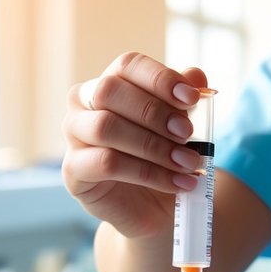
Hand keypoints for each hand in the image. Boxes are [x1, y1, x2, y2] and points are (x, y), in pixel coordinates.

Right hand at [62, 52, 207, 237]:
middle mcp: (83, 103)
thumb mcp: (181, 126)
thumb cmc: (164, 156)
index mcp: (111, 82)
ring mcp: (74, 136)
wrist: (157, 206)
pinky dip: (149, 173)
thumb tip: (197, 76)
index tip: (192, 98)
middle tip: (188, 133)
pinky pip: (107, 163)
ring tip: (188, 163)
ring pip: (105, 127)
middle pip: (109, 91)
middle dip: (154, 112)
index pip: (128, 65)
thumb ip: (185, 100)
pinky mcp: (73, 171)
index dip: (159, 78)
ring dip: (153, 145)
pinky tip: (177, 183)